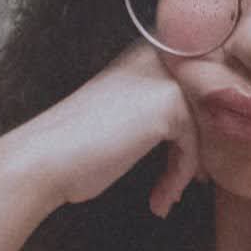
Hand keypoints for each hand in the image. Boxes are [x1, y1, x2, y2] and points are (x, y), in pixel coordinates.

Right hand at [0, 42, 203, 218]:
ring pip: (201, 130)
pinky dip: (179, 177)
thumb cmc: (77, 145)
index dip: (193, 133)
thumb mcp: (126, 115)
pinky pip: (193, 147)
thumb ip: (160, 110)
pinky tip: (160, 199)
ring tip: (166, 197)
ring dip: (185, 170)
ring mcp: (165, 78)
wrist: (45, 157)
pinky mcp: (169, 105)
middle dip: (193, 153)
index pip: (195, 90)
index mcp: (146, 51)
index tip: (181, 169)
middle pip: (203, 110)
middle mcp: (158, 56)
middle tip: (176, 186)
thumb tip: (206, 130)